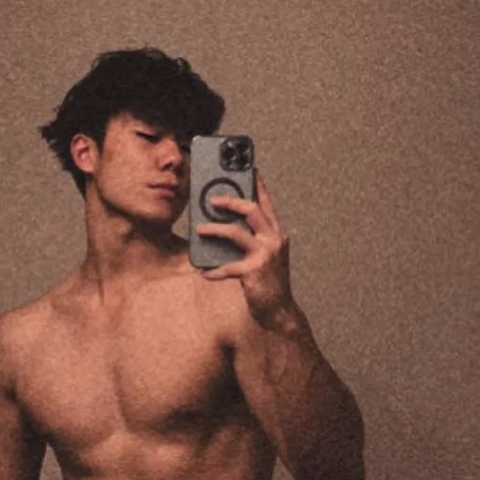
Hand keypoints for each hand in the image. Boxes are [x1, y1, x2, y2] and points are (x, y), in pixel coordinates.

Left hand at [197, 170, 293, 325]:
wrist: (280, 311)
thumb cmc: (268, 281)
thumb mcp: (263, 256)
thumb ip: (250, 239)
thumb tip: (223, 226)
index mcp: (276, 233)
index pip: (266, 202)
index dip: (256, 184)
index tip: (248, 168)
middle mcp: (273, 239)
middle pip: (251, 210)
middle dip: (230, 201)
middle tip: (212, 200)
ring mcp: (265, 255)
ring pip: (235, 233)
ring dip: (214, 229)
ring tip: (199, 229)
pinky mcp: (254, 272)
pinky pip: (228, 267)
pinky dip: (214, 270)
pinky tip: (204, 272)